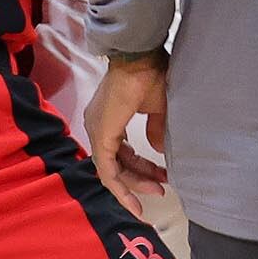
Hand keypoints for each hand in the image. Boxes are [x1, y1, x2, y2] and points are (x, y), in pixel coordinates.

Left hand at [85, 52, 169, 217]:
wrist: (139, 58)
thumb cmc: (150, 75)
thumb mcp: (158, 108)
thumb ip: (156, 129)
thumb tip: (160, 150)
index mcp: (108, 120)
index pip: (121, 153)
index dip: (140, 168)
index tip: (159, 179)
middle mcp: (98, 128)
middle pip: (117, 164)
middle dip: (140, 179)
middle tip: (161, 189)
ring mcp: (96, 132)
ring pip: (111, 170)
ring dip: (134, 184)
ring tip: (157, 191)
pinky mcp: (100, 136)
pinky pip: (106, 170)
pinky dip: (120, 186)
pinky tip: (134, 199)